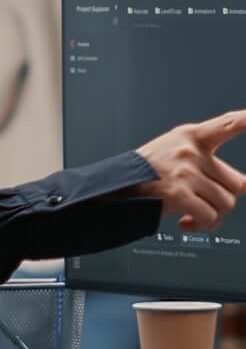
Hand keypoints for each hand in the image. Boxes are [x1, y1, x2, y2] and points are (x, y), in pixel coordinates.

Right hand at [136, 109, 245, 228]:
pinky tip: (186, 221)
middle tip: (206, 201)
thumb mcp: (173, 150)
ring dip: (212, 215)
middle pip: (236, 183)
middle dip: (224, 197)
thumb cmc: (146, 171)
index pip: (228, 124)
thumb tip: (243, 185)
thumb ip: (206, 160)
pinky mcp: (178, 194)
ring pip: (226, 203)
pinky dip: (202, 224)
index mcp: (191, 135)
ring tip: (194, 213)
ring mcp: (185, 172)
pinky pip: (210, 216)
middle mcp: (190, 151)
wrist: (115, 186)